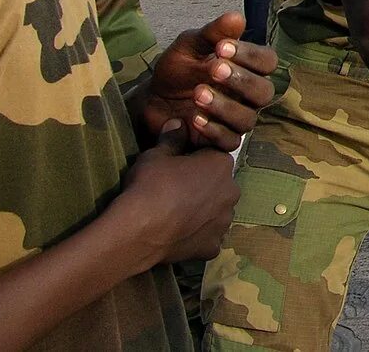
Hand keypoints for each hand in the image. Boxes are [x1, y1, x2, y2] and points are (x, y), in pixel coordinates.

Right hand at [110, 120, 240, 265]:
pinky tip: (178, 235)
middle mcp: (232, 191)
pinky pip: (207, 237)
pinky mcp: (213, 246)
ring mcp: (224, 221)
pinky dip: (196, 236)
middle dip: (203, 186)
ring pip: (216, 211)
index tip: (178, 168)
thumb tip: (178, 122)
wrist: (136, 231)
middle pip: (218, 184)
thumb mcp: (156, 155)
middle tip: (175, 192)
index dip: (195, 161)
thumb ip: (172, 138)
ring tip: (175, 215)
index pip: (213, 157)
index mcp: (222, 164)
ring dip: (202, 212)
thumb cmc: (149, 186)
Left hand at [141, 12, 278, 151]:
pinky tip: (194, 117)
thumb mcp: (190, 45)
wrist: (152, 99)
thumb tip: (237, 17)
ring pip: (248, 118)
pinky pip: (230, 141)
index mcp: (248, 68)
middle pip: (264, 92)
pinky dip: (213, 130)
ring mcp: (237, 119)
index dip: (250, 55)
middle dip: (240, 80)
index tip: (222, 47)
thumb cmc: (178, 68)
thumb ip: (213, 33)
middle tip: (213, 70)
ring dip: (224, 106)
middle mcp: (249, 95)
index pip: (268, 62)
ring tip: (198, 94)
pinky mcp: (222, 140)